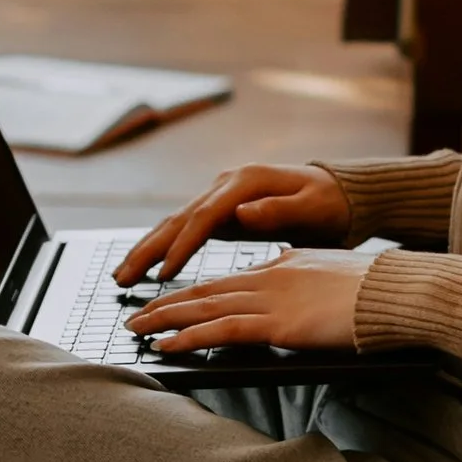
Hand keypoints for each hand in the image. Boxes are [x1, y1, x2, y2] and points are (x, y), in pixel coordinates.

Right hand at [114, 162, 352, 288]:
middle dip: (147, 250)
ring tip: (122, 276)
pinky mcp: (222, 210)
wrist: (341, 192)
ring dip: (147, 250)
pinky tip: (149, 266)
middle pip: (178, 219)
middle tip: (120, 279)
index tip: (163, 274)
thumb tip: (242, 213)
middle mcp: (227, 185)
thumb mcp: (313, 206)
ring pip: (175, 224)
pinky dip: (164, 248)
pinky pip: (186, 230)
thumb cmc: (331, 204)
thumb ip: (278, 210)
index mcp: (245, 183)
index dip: (182, 246)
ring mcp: (222, 195)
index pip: (204, 217)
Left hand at [132, 248, 367, 357]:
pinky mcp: (277, 322)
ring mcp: (271, 298)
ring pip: (204, 307)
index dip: (195, 292)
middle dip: (167, 304)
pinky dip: (188, 337)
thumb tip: (291, 277)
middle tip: (137, 315)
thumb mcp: (332, 275)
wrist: (396, 292)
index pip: (227, 280)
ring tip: (137, 330)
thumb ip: (305, 276)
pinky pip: (221, 330)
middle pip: (206, 290)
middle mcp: (269, 277)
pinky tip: (166, 345)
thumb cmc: (375, 291)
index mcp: (283, 266)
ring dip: (165, 320)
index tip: (171, 302)